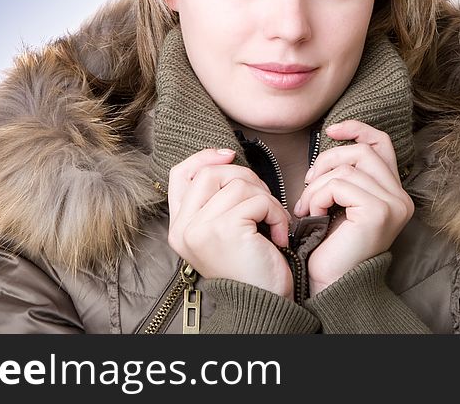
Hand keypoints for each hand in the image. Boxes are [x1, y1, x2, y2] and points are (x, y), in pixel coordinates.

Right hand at [167, 148, 293, 297]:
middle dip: (245, 177)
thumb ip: (215, 202)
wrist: (262, 305)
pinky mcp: (224, 229)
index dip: (204, 158)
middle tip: (263, 201)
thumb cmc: (249, 268)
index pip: (180, 175)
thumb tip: (226, 159)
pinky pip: (257, 200)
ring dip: (266, 199)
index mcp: (180, 227)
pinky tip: (279, 235)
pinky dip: (276, 212)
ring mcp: (201, 228)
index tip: (229, 154)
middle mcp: (184, 228)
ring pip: (238, 184)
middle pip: (210, 173)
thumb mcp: (223, 232)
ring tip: (273, 223)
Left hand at [295, 120, 413, 295]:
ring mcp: (392, 204)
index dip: (357, 129)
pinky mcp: (378, 212)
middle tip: (308, 183)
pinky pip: (339, 185)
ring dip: (317, 186)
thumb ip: (346, 175)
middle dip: (327, 160)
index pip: (381, 144)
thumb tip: (334, 138)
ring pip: (346, 169)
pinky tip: (312, 215)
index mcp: (393, 193)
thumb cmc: (330, 246)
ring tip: (307, 207)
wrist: (331, 284)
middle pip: (362, 151)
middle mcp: (400, 198)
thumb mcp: (340, 203)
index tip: (330, 130)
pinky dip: (318, 197)